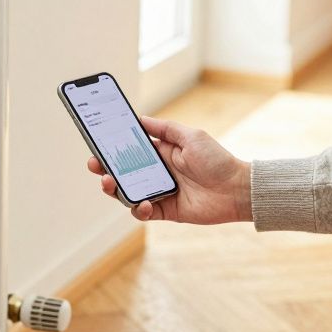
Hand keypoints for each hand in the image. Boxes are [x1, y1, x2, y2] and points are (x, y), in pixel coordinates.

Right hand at [86, 116, 250, 223]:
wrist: (237, 189)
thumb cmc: (217, 160)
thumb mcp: (190, 136)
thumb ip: (164, 129)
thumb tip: (140, 118)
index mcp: (161, 154)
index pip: (130, 151)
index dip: (113, 149)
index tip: (97, 144)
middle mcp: (157, 173)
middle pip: (123, 173)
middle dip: (105, 169)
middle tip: (94, 165)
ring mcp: (159, 193)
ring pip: (128, 193)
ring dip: (115, 189)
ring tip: (109, 183)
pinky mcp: (165, 211)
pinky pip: (143, 212)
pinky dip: (138, 208)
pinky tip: (143, 203)